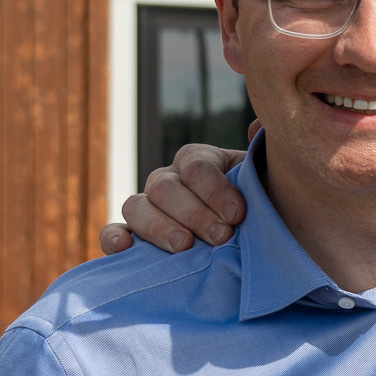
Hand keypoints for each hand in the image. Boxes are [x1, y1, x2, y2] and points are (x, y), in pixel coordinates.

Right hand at [97, 142, 248, 254]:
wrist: (249, 240)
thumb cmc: (258, 208)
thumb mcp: (264, 182)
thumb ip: (261, 154)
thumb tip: (257, 127)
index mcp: (198, 161)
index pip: (197, 167)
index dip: (216, 190)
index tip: (238, 215)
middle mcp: (168, 180)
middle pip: (166, 188)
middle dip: (194, 213)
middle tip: (220, 236)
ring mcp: (147, 207)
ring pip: (136, 206)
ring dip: (159, 227)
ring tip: (184, 246)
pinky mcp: (133, 235)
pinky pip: (111, 232)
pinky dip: (113, 238)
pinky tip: (126, 247)